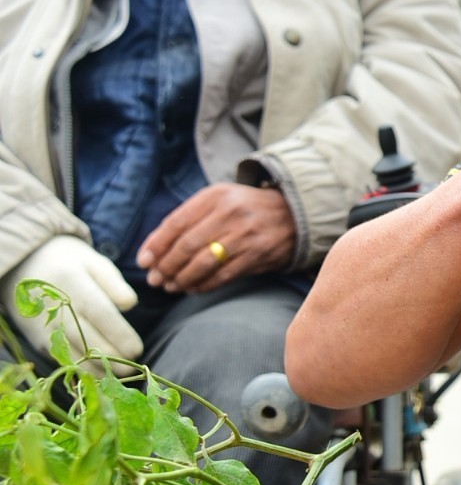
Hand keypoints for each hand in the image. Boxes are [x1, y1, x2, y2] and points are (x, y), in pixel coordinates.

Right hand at [1, 235, 141, 359]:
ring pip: (71, 353)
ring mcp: (43, 325)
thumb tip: (129, 305)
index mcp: (73, 283)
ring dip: (96, 368)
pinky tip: (97, 372)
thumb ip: (114, 283)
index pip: (100, 313)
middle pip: (85, 339)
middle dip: (111, 357)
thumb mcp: (95, 262)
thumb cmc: (71, 262)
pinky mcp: (37, 338)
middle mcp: (55, 307)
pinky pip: (59, 357)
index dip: (119, 334)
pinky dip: (79, 368)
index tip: (137, 349)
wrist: (25, 265)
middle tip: (131, 367)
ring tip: (118, 374)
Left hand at [137, 184, 295, 292]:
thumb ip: (187, 220)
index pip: (176, 223)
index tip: (144, 261)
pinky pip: (223, 276)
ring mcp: (246, 235)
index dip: (156, 245)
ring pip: (203, 263)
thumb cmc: (244, 209)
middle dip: (166, 266)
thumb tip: (152, 251)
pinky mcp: (258, 255)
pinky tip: (193, 288)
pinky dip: (204, 285)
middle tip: (155, 279)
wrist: (293, 213)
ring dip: (181, 279)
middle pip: (187, 245)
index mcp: (215, 196)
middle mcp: (230, 213)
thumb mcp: (218, 201)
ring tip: (171, 286)